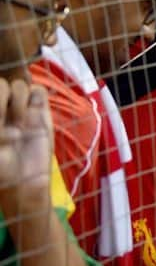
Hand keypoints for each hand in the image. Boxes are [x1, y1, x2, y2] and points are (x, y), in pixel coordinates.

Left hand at [0, 80, 52, 199]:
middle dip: (1, 98)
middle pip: (1, 83)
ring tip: (20, 123)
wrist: (24, 182)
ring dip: (17, 101)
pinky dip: (35, 98)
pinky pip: (38, 91)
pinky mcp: (40, 112)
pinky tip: (32, 116)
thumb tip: (3, 108)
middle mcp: (3, 108)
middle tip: (3, 119)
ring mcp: (21, 108)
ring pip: (18, 84)